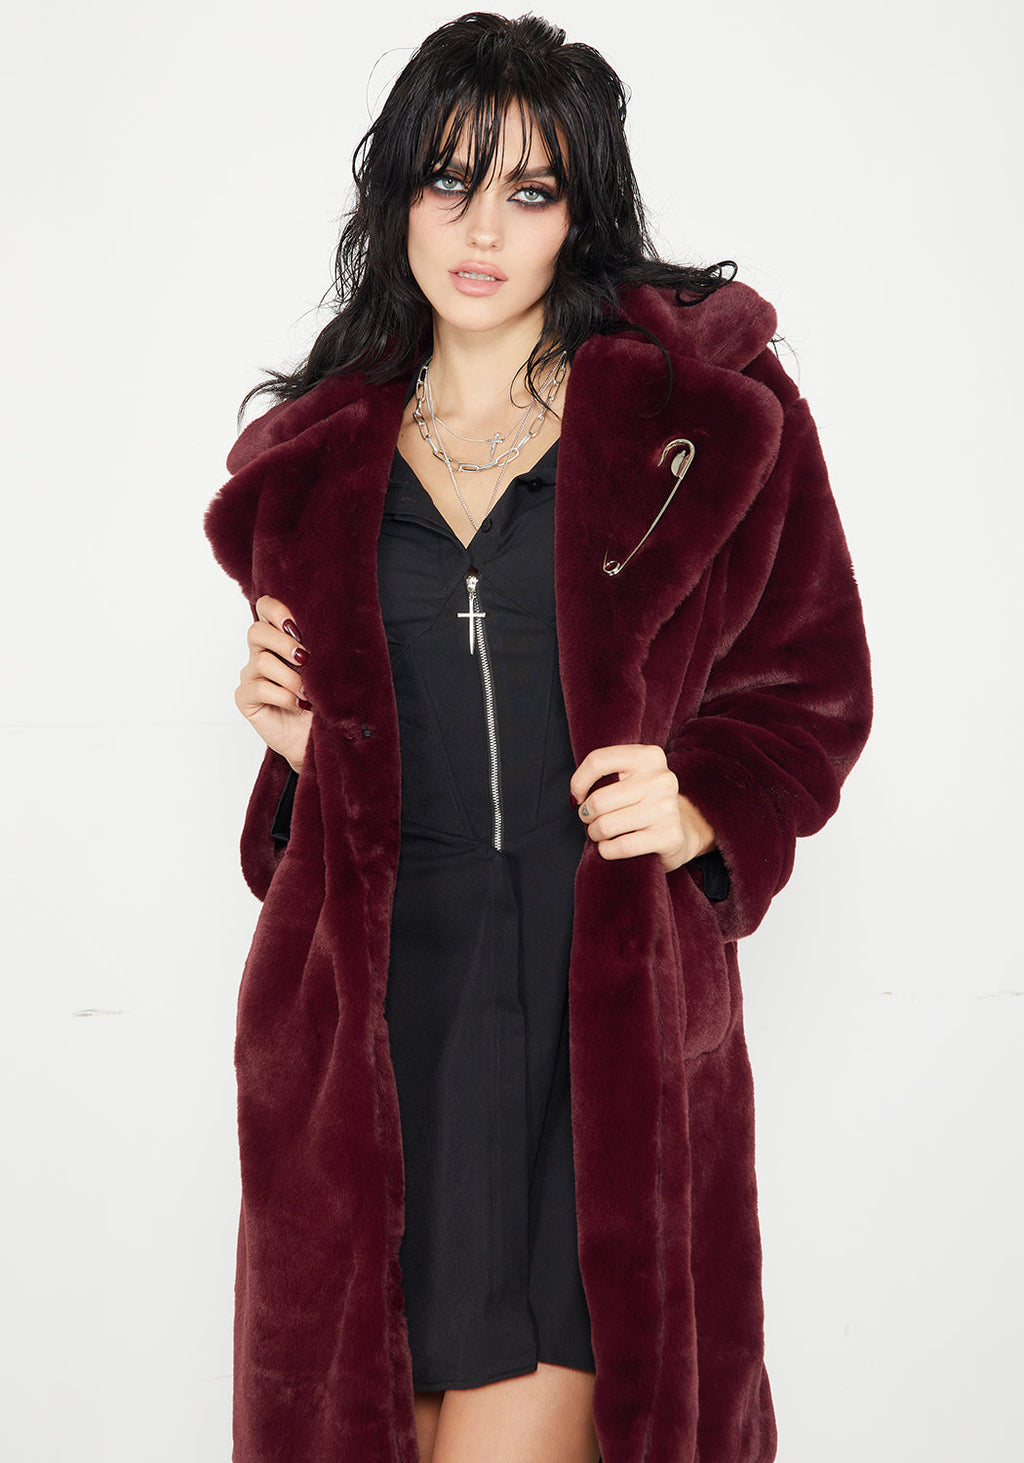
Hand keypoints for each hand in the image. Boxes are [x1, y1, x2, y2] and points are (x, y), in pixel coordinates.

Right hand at [234, 595, 312, 772]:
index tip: (297, 625)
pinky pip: (259, 688)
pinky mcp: (246, 698)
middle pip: (256, 631)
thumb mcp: (328, 669)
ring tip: (308, 692)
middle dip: (282, 642)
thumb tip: (329, 628)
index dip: (276, 610)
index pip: (265, 609)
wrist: (323, 737)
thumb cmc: (326, 700)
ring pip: (262, 662)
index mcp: (280, 640)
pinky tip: (299, 703)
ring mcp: (251, 676)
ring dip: (290, 677)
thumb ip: (321, 646)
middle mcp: (261, 654)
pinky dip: (283, 696)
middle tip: (305, 658)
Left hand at [569, 744, 715, 873]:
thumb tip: (577, 797)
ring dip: (596, 834)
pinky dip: (607, 850)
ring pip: (607, 826)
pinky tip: (610, 847)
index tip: (578, 796)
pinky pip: (621, 846)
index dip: (578, 782)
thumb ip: (604, 775)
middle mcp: (661, 779)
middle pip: (599, 800)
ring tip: (601, 833)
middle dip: (586, 815)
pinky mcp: (669, 836)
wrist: (680, 830)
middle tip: (591, 819)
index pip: (598, 761)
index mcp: (649, 756)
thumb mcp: (628, 778)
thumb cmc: (642, 802)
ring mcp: (667, 808)